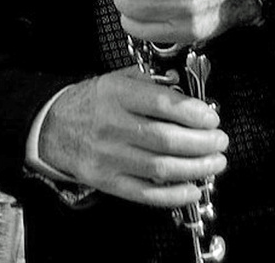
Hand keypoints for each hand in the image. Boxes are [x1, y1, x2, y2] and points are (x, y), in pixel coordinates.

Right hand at [39, 67, 227, 206]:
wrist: (54, 127)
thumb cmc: (91, 102)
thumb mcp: (115, 79)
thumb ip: (148, 83)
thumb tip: (183, 89)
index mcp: (116, 94)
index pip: (162, 104)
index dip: (193, 113)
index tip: (211, 117)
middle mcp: (112, 125)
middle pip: (165, 139)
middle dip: (201, 143)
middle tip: (220, 141)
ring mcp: (109, 156)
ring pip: (160, 168)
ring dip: (195, 168)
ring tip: (215, 163)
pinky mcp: (107, 181)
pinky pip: (145, 193)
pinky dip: (173, 195)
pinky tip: (193, 188)